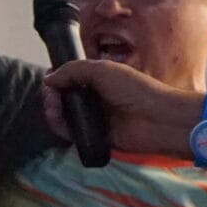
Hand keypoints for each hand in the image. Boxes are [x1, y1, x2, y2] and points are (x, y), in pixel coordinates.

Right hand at [43, 59, 196, 157]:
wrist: (158, 119)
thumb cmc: (136, 90)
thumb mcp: (103, 70)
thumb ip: (73, 70)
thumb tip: (48, 78)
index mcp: (101, 80)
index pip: (71, 80)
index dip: (58, 79)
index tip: (50, 80)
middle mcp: (97, 99)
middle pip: (65, 98)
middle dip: (53, 96)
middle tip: (50, 97)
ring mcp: (96, 119)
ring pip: (66, 116)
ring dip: (54, 111)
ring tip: (52, 109)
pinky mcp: (95, 137)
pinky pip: (72, 133)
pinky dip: (61, 128)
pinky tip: (57, 121)